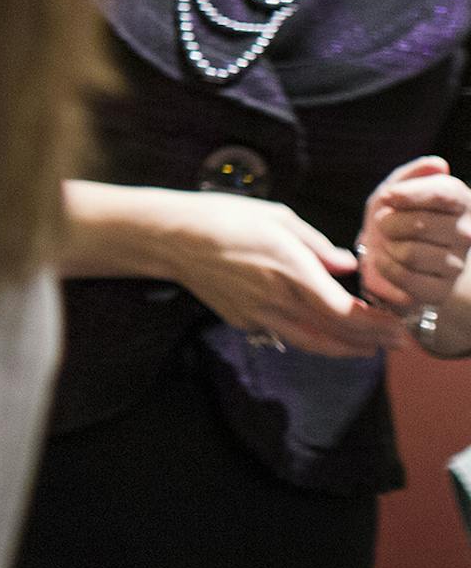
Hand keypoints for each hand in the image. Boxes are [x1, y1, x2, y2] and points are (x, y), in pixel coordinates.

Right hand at [166, 193, 407, 357]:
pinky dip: (310, 337)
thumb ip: (316, 245)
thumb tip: (345, 267)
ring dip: (344, 349)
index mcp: (289, 268)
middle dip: (369, 340)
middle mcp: (276, 298)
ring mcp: (257, 314)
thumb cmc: (223, 218)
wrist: (172, 238)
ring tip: (366, 348)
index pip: (343, 311)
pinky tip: (322, 332)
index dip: (374, 324)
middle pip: (333, 333)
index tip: (395, 325)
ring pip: (311, 343)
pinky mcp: (243, 321)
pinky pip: (284, 334)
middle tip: (394, 341)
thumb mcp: (277, 218)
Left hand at [358, 156, 470, 317]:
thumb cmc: (393, 215)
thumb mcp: (395, 189)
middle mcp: (467, 233)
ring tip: (388, 244)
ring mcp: (457, 264)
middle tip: (386, 224)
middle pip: (421, 224)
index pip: (443, 194)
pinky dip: (384, 267)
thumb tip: (438, 164)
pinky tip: (386, 261)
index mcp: (461, 202)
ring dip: (386, 246)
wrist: (385, 253)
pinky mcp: (440, 291)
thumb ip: (413, 174)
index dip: (409, 194)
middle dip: (389, 222)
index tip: (388, 197)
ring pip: (410, 253)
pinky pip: (403, 276)